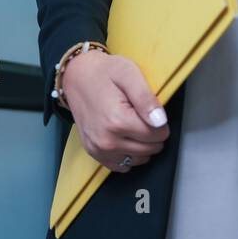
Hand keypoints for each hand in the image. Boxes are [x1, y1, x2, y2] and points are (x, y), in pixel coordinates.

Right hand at [61, 51, 168, 172]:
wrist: (76, 76)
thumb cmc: (104, 72)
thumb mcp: (129, 74)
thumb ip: (146, 99)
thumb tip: (161, 122)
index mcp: (118, 121)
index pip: (157, 135)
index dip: (161, 123)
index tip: (152, 111)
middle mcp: (107, 140)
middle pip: (149, 149)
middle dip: (153, 134)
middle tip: (142, 115)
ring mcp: (98, 149)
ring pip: (138, 159)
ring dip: (142, 146)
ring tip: (134, 125)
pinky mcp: (93, 152)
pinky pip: (121, 166)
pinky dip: (129, 155)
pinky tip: (127, 138)